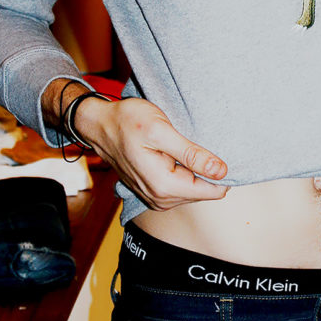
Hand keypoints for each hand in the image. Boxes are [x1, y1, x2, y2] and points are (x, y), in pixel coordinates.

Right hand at [71, 95, 229, 210]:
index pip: (212, 190)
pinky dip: (184, 172)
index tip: (215, 150)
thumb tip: (221, 170)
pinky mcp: (154, 193)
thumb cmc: (127, 121)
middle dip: (205, 169)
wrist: (99, 125)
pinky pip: (182, 187)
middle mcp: (160, 199)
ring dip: (193, 169)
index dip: (220, 171)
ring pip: (194, 189)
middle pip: (204, 190)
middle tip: (192, 142)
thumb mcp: (161, 130)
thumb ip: (191, 154)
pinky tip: (175, 154)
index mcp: (164, 186)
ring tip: (180, 146)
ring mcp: (155, 198)